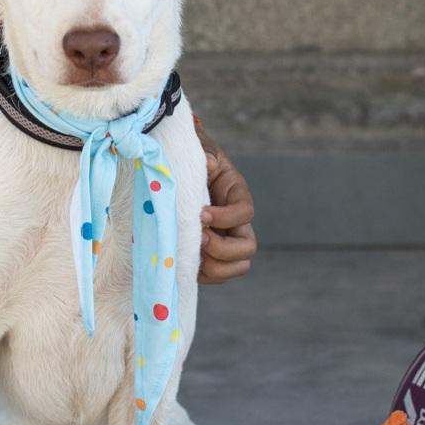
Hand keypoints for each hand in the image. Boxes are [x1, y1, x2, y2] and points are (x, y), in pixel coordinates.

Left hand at [196, 127, 256, 283]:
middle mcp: (236, 222)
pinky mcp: (210, 254)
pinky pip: (217, 275)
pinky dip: (203, 275)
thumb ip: (205, 153)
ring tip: (191, 253)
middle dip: (223, 249)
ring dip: (216, 267)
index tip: (201, 214)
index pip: (245, 212)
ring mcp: (226, 240)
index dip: (226, 217)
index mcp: (236, 194)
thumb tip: (209, 162)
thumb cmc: (190, 157)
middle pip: (248, 247)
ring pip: (238, 266)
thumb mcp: (198, 148)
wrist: (177, 171)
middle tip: (199, 238)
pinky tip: (183, 261)